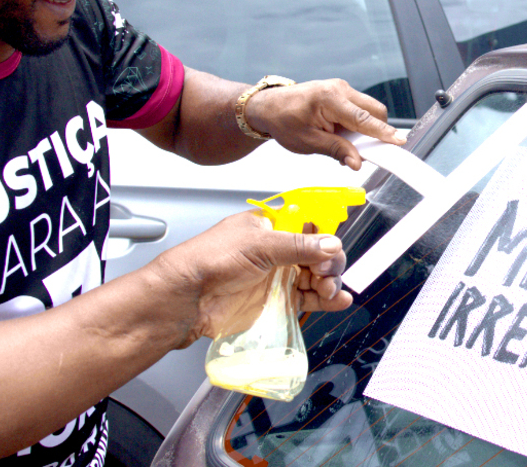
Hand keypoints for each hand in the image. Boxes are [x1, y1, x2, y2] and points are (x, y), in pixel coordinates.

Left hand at [153, 210, 352, 347]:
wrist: (188, 298)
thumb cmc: (210, 260)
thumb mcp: (258, 244)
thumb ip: (298, 245)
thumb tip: (331, 243)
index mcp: (269, 226)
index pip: (308, 224)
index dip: (324, 235)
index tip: (331, 246)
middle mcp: (275, 250)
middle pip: (317, 253)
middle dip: (329, 262)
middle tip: (326, 272)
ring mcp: (276, 277)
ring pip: (316, 277)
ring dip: (330, 282)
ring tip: (330, 289)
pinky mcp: (276, 301)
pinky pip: (308, 299)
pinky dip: (326, 300)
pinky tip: (338, 300)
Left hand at [245, 78, 406, 168]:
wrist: (269, 107)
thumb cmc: (283, 120)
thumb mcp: (308, 142)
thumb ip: (335, 150)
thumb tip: (356, 162)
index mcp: (329, 99)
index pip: (363, 119)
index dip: (383, 132)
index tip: (398, 142)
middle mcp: (338, 89)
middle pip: (374, 110)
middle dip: (375, 131)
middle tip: (362, 151)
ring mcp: (341, 88)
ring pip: (369, 109)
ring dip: (364, 128)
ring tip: (343, 141)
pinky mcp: (341, 92)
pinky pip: (359, 108)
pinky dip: (356, 123)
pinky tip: (340, 134)